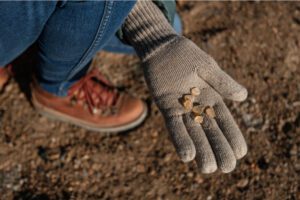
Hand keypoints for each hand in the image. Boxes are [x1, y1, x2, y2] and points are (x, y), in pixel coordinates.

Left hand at [143, 36, 247, 172]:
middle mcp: (197, 107)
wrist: (161, 49)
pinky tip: (187, 155)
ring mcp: (181, 109)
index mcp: (211, 98)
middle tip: (226, 168)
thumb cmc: (185, 55)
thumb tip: (243, 97)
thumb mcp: (207, 67)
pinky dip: (180, 139)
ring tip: (208, 168)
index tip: (241, 153)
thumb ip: (223, 82)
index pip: (225, 120)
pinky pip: (173, 125)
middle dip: (218, 149)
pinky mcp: (166, 107)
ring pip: (192, 132)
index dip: (233, 136)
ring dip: (200, 150)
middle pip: (210, 131)